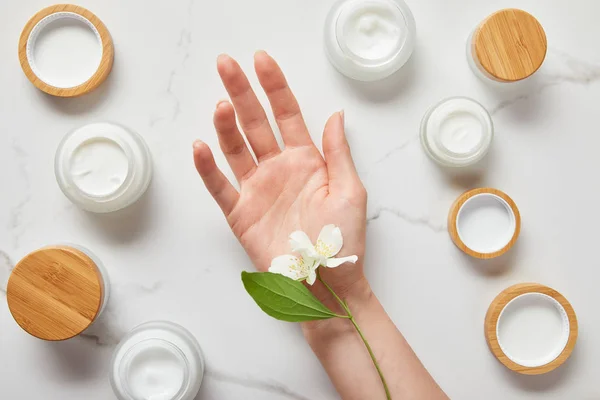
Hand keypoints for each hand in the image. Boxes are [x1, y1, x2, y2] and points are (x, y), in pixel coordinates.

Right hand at [193, 51, 366, 294]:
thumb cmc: (343, 241)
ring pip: (236, 148)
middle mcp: (278, 169)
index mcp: (307, 160)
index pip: (286, 114)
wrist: (327, 283)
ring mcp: (257, 190)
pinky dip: (208, 167)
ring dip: (227, 126)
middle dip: (242, 93)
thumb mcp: (351, 191)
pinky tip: (201, 146)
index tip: (261, 60)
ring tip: (222, 105)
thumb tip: (336, 115)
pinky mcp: (241, 213)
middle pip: (255, 123)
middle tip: (226, 65)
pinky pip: (220, 186)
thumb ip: (338, 152)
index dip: (274, 86)